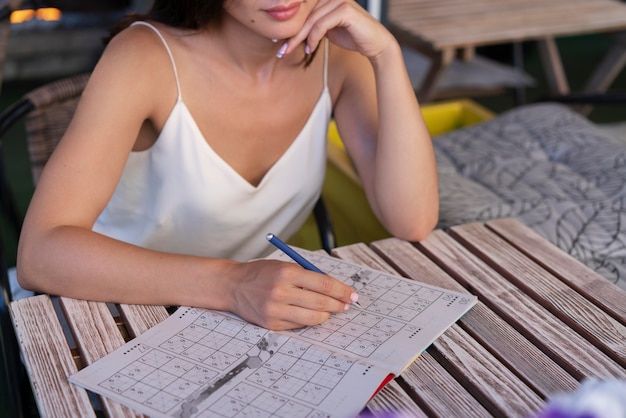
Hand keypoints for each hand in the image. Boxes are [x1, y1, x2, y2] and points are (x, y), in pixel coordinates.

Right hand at [227, 259, 357, 329]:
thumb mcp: (285, 266)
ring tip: (330, 311)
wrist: (233, 285)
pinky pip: (299, 325)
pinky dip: (309, 320)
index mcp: (287, 272)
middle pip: (321, 302)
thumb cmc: (262, 273)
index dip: (342, 290)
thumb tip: (335, 289)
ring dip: (327, 315)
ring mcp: (276, 310)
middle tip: (346, 305)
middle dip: (339, 305)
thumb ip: (308, 276)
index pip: (324, 283)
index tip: (352, 294)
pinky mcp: (272, 324)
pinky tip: (310, 315)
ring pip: (313, 318)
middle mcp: (281, 291)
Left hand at [281, 0, 395, 60]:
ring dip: (299, 39)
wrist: (375, 45)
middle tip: (280, 50)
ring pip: (311, 21)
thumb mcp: (328, 30)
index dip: (290, 27)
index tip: (277, 40)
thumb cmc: (353, 37)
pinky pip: (321, 25)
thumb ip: (314, 25)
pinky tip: (309, 49)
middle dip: (291, 34)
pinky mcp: (345, 10)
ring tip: (289, 52)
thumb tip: (292, 31)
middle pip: (305, 16)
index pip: (304, 11)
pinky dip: (313, 38)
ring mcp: (340, 0)